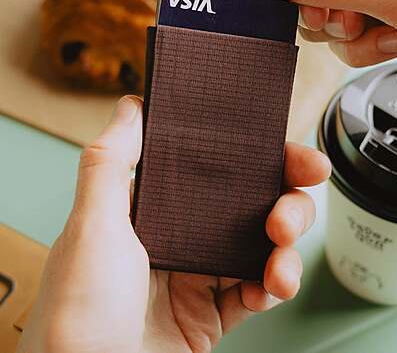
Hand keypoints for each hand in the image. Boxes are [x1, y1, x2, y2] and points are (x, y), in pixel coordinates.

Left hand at [18, 96, 330, 352]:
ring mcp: (199, 274)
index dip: (256, 158)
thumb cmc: (79, 312)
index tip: (291, 155)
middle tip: (294, 206)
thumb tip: (131, 106)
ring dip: (285, 248)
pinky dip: (273, 285)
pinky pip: (257, 289)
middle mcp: (181, 236)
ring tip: (281, 260)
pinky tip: (271, 286)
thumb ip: (110, 163)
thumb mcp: (92, 226)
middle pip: (249, 204)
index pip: (216, 170)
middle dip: (285, 200)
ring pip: (261, 244)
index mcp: (157, 208)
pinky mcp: (212, 312)